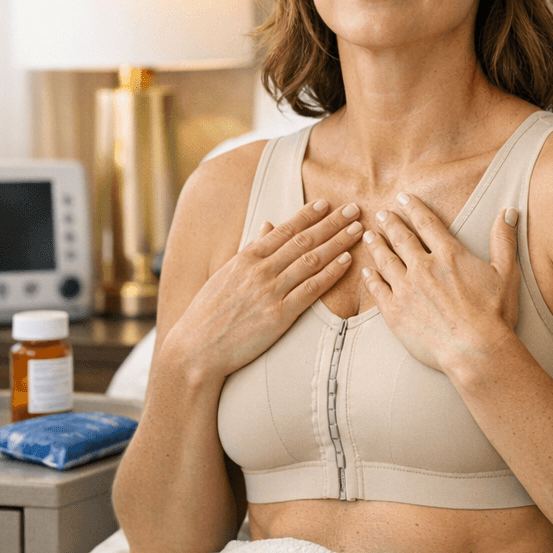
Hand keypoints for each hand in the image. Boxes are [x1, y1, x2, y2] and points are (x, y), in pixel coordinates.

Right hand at [165, 200, 363, 378]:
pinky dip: (331, 272)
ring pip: (311, 260)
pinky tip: (347, 260)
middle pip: (303, 240)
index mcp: (246, 258)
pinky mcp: (279, 315)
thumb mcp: (226, 274)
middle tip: (353, 208)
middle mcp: (260, 270)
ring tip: (357, 229)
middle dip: (331, 222)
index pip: (284, 230)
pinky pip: (311, 289)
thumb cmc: (209, 313)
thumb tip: (268, 224)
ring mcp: (270, 292)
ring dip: (338, 242)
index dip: (307, 215)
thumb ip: (250, 248)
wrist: (196, 350)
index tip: (326, 203)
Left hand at [360, 192, 519, 373]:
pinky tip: (366, 272)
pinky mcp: (395, 313)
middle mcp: (423, 268)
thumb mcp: (506, 273)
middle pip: (401, 238)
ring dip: (376, 246)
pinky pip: (377, 290)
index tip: (403, 199)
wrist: (475, 351)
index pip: (426, 224)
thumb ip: (503, 240)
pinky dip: (370, 278)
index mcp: (449, 255)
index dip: (413, 208)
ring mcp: (406, 290)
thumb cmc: (494, 314)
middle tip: (382, 214)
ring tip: (369, 236)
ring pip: (385, 261)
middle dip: (391, 223)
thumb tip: (509, 212)